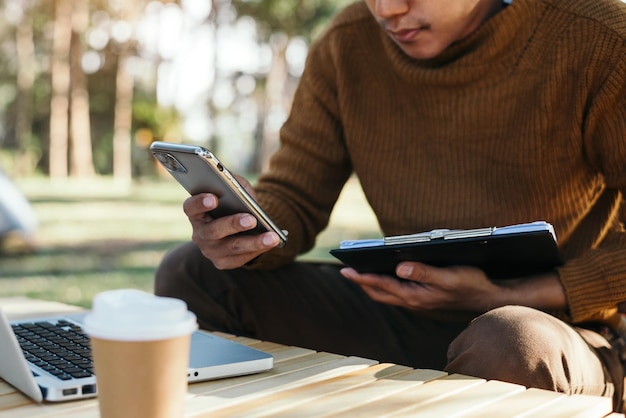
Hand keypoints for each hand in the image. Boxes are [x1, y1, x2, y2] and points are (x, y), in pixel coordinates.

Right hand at [183, 176, 281, 268]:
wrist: (236, 228)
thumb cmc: (233, 203)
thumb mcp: (233, 190)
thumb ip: (234, 184)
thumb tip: (241, 189)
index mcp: (196, 213)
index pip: (191, 207)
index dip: (200, 203)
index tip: (214, 198)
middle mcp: (199, 234)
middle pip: (214, 231)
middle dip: (233, 224)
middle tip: (251, 219)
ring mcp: (209, 250)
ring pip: (232, 247)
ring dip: (254, 242)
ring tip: (272, 236)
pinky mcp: (222, 262)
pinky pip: (241, 258)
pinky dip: (258, 250)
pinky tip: (272, 242)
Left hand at [341, 262, 500, 311]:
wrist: (487, 298)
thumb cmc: (470, 284)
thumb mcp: (449, 275)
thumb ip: (424, 272)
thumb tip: (399, 267)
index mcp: (415, 295)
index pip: (382, 285)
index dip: (362, 277)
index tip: (346, 270)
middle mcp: (413, 301)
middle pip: (379, 292)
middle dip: (361, 281)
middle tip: (346, 270)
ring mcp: (417, 301)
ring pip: (387, 294)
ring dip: (372, 284)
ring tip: (359, 272)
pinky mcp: (422, 298)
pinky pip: (396, 293)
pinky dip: (385, 285)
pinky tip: (384, 275)